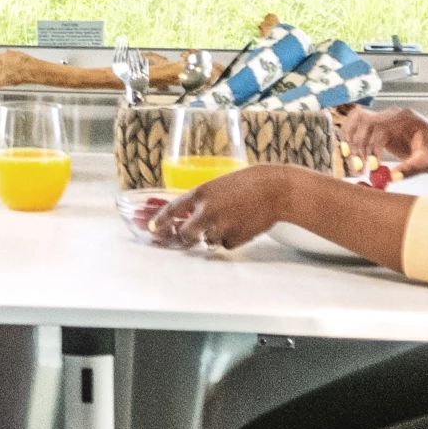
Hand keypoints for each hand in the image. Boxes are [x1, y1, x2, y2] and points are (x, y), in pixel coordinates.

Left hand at [145, 163, 319, 252]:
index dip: (160, 220)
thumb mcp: (220, 184)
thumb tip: (190, 215)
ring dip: (214, 235)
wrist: (276, 189)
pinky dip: (230, 239)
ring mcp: (221, 226)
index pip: (173, 209)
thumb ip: (205, 199)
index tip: (151, 228)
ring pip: (207, 241)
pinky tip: (242, 226)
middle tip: (192, 235)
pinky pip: (225, 245)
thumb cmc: (250, 183)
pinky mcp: (235, 238)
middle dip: (186, 237)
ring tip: (232, 220)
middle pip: (185, 234)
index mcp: (201, 193)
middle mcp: (207, 211)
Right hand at [343, 109, 427, 197]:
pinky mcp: (382, 132)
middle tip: (358, 166)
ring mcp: (386, 122)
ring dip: (351, 141)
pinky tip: (354, 158)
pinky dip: (354, 143)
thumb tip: (391, 177)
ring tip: (355, 163)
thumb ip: (410, 169)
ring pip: (357, 123)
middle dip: (356, 143)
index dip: (370, 145)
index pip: (376, 124)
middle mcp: (392, 116)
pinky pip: (361, 132)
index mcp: (405, 117)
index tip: (371, 165)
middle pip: (361, 120)